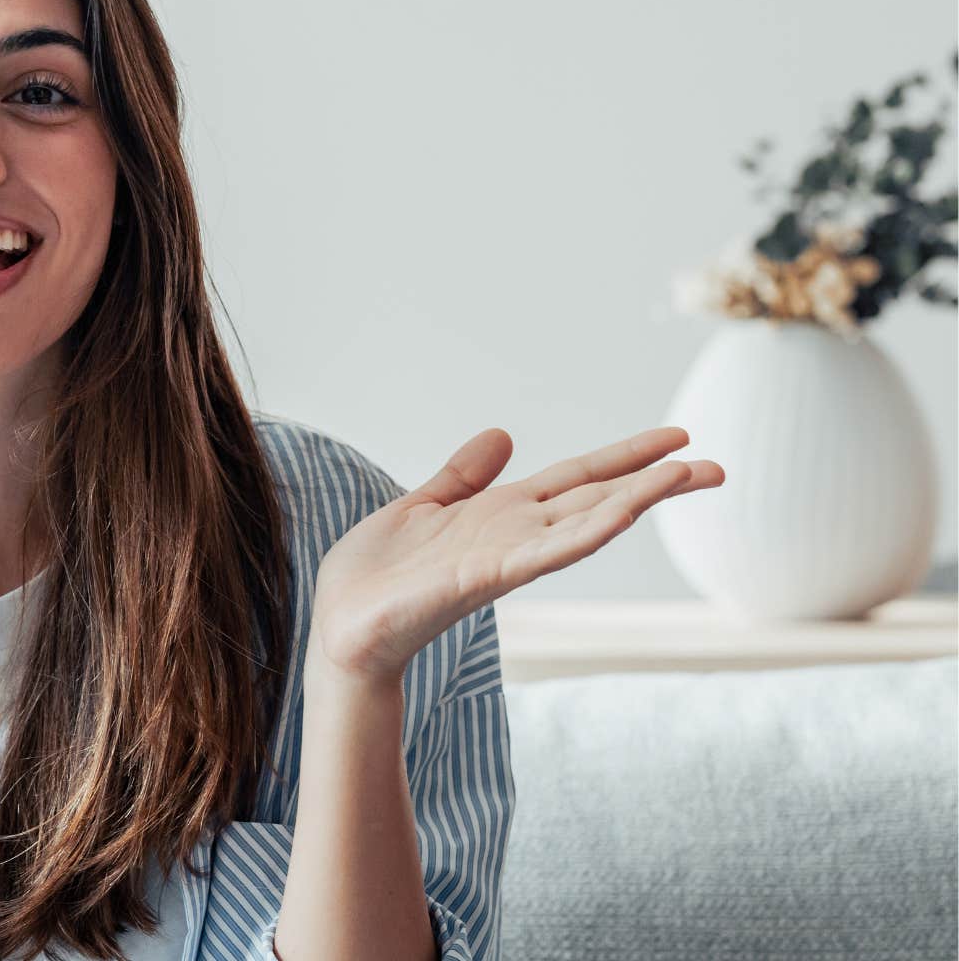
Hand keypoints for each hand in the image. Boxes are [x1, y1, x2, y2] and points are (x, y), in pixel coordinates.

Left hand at [309, 426, 724, 685]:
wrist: (342, 626)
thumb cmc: (377, 576)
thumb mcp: (423, 506)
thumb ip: (463, 475)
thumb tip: (504, 435)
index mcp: (501, 514)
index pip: (579, 478)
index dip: (626, 458)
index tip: (679, 438)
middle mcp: (514, 534)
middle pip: (599, 499)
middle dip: (656, 482)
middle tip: (720, 466)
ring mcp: (504, 557)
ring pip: (584, 523)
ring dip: (637, 499)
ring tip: (688, 474)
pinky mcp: (480, 577)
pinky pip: (541, 553)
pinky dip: (582, 534)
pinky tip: (621, 514)